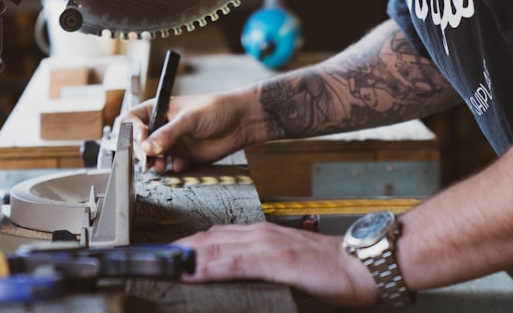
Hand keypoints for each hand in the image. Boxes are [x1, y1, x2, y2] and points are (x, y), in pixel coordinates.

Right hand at [118, 89, 257, 171]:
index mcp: (157, 110)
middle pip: (138, 143)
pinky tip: (183, 163)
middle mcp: (161, 127)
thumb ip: (168, 133)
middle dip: (142, 152)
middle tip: (151, 157)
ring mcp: (171, 143)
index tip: (141, 140)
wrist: (240, 122)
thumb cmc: (216, 109)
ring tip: (163, 164)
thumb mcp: (190, 119)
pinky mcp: (182, 157)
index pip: (131, 120)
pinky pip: (169, 167)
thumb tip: (147, 147)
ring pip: (152, 159)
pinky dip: (173, 168)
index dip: (132, 131)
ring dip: (155, 164)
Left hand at [175, 221, 378, 306]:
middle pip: (208, 238)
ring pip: (216, 246)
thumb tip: (235, 277)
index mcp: (261, 235)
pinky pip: (236, 262)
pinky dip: (211, 265)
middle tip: (150, 260)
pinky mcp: (277, 260)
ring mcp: (267, 245)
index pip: (214, 236)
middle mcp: (259, 234)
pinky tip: (194, 271)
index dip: (186, 245)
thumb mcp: (287, 263)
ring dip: (186, 255)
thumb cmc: (328, 267)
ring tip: (161, 264)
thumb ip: (260, 265)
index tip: (163, 256)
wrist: (362, 263)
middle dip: (177, 249)